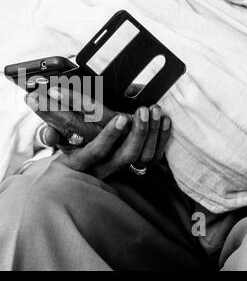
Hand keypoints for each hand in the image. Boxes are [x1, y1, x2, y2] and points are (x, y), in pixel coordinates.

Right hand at [27, 82, 170, 179]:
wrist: (80, 166)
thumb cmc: (69, 147)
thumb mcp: (57, 141)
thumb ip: (51, 135)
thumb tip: (48, 134)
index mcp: (81, 162)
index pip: (96, 152)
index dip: (109, 137)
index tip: (121, 118)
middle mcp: (103, 170)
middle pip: (126, 157)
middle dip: (137, 133)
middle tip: (142, 110)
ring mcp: (122, 170)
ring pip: (143, 157)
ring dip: (152, 132)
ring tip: (154, 110)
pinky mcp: (137, 167)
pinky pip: (155, 157)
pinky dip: (163, 137)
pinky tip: (165, 119)